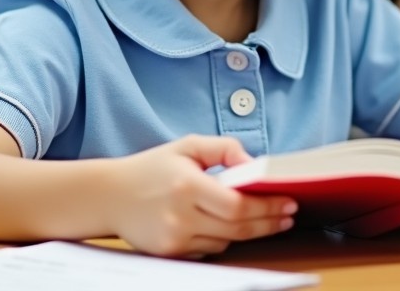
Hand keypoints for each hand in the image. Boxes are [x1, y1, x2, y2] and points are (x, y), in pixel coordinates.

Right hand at [106, 135, 297, 256]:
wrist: (109, 196)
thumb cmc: (151, 167)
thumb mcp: (187, 145)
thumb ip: (224, 148)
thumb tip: (255, 165)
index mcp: (187, 185)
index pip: (238, 206)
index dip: (268, 208)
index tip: (290, 203)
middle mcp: (181, 216)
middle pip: (238, 229)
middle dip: (269, 223)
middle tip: (288, 216)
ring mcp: (175, 239)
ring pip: (226, 242)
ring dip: (245, 231)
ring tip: (259, 218)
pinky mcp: (170, 254)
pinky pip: (208, 251)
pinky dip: (220, 239)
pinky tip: (224, 226)